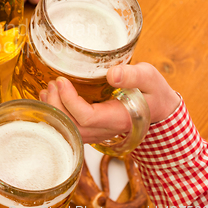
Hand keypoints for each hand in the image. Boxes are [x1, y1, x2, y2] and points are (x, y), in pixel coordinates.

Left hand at [39, 63, 180, 143]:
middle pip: (72, 127)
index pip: (87, 117)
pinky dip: (57, 115)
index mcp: (118, 118)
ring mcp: (97, 133)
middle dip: (56, 105)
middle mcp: (105, 131)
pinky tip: (51, 98)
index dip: (69, 100)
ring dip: (54, 111)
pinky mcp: (91, 130)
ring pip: (68, 131)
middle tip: (52, 83)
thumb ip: (133, 75)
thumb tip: (112, 74)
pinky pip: (69, 129)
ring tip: (48, 89)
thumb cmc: (153, 92)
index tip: (61, 81)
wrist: (158, 109)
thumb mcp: (150, 78)